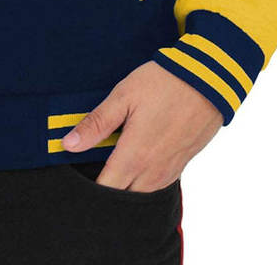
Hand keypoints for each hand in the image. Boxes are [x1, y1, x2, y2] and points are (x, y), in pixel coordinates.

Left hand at [62, 61, 221, 191]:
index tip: (76, 182)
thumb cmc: (162, 84)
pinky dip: (144, 181)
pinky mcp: (182, 164)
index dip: (89, 190)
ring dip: (126, 188)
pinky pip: (158, 185)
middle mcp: (153, 171)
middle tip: (91, 173)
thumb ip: (96, 124)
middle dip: (106, 192)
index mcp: (134, 156)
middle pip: (124, 197)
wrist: (207, 80)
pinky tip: (135, 164)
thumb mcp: (123, 97)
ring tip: (111, 169)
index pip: (106, 189)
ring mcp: (170, 170)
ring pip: (142, 194)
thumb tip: (68, 144)